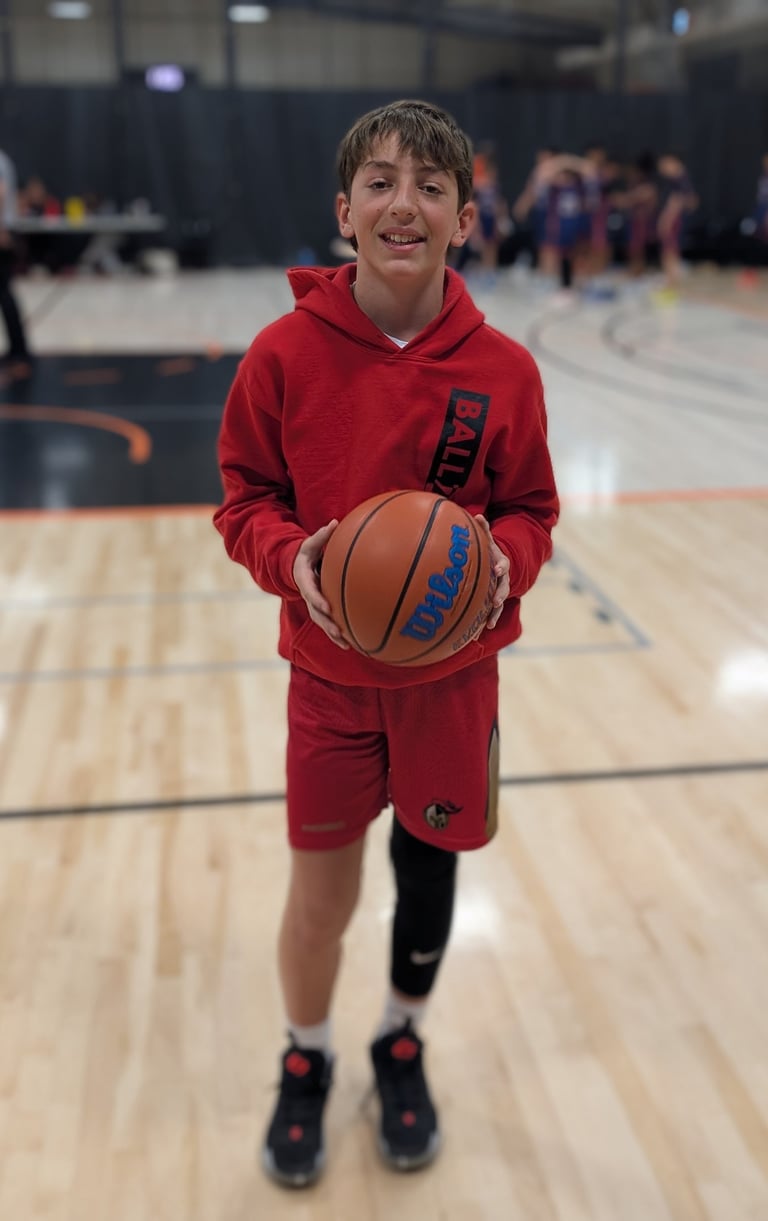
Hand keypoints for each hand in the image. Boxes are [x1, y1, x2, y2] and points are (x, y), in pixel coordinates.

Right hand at [292, 520, 348, 648]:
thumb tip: (334, 522)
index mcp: (305, 581)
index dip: (317, 600)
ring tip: (347, 645)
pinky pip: (331, 623)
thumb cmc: (307, 554)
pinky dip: (340, 634)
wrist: (297, 568)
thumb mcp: (310, 543)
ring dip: (334, 635)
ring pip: (323, 623)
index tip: (326, 606)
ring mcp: (315, 606)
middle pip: (317, 614)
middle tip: (338, 631)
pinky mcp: (322, 611)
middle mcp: (310, 597)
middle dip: (327, 624)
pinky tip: (354, 644)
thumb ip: (321, 535)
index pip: (310, 592)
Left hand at [475, 515, 509, 629]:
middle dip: (500, 594)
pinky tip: (475, 637)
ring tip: (489, 625)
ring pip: (498, 605)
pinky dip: (483, 623)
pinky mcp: (492, 603)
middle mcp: (502, 579)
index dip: (501, 566)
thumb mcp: (488, 539)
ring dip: (494, 614)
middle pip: (503, 587)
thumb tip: (477, 515)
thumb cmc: (489, 551)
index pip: (503, 564)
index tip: (497, 569)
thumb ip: (483, 529)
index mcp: (501, 563)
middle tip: (496, 602)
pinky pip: (488, 614)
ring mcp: (499, 592)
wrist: (499, 565)